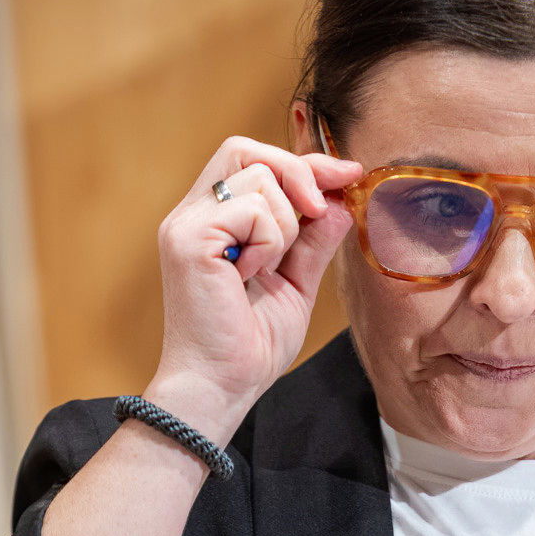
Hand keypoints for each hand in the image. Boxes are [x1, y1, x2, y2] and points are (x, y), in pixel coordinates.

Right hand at [152, 136, 366, 427]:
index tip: (348, 174)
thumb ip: (314, 240)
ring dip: (283, 225)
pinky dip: (268, 242)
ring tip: (265, 270)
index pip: (254, 161)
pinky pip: (253, 209)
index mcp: (213, 221)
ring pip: (259, 179)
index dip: (304, 162)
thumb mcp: (296, 283)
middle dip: (297, 172)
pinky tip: (249, 277)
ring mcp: (185, 224)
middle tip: (319, 213)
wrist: (222, 386)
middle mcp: (192, 214)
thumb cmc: (251, 344)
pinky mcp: (188, 239)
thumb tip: (341, 199)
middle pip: (245, 149)